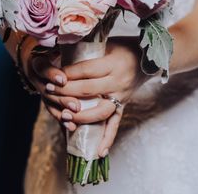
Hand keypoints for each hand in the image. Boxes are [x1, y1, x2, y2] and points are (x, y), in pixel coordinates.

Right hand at [20, 38, 81, 130]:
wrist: (41, 60)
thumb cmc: (57, 48)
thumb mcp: (60, 43)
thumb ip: (68, 41)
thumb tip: (85, 35)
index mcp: (37, 59)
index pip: (41, 67)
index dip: (51, 74)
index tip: (62, 79)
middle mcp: (36, 76)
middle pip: (47, 90)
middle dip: (62, 98)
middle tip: (76, 104)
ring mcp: (41, 89)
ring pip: (50, 102)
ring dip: (62, 110)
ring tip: (75, 115)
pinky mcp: (48, 99)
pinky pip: (53, 111)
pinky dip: (62, 119)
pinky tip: (71, 126)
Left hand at [46, 37, 147, 156]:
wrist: (149, 59)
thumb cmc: (124, 48)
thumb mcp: (107, 44)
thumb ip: (88, 51)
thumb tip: (61, 52)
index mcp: (112, 64)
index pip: (86, 71)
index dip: (68, 74)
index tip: (53, 76)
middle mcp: (117, 82)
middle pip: (88, 90)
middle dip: (66, 92)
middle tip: (49, 91)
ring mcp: (121, 96)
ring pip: (100, 111)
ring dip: (81, 116)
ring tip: (64, 116)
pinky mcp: (124, 106)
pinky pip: (115, 124)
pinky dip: (107, 139)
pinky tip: (98, 152)